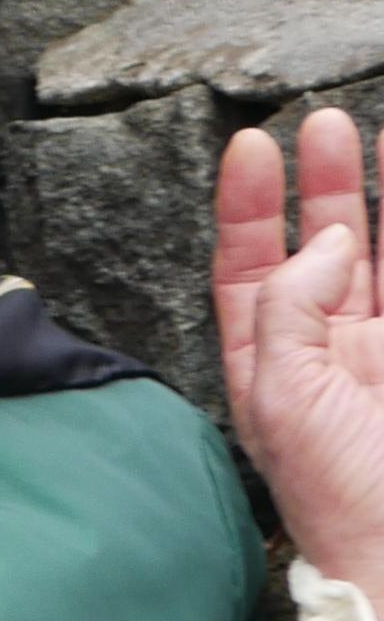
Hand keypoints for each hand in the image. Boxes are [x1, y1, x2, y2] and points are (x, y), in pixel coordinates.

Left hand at [217, 111, 383, 603]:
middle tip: (324, 123)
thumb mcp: (282, 400)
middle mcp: (331, 351)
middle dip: (325, 183)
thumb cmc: (339, 498)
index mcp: (274, 364)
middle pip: (326, 248)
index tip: (250, 147)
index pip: (250, 269)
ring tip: (379, 133)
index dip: (250, 208)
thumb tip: (327, 241)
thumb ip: (288, 309)